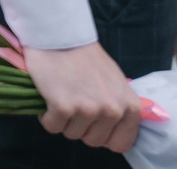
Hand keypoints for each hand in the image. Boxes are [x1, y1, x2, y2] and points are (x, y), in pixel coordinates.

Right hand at [24, 41, 142, 152]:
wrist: (59, 34)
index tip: (92, 122)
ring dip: (62, 120)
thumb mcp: (116, 82)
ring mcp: (88, 109)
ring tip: (60, 95)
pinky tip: (48, 96)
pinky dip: (46, 115)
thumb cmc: (85, 57)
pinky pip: (52, 127)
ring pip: (71, 134)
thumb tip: (117, 130)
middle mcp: (112, 111)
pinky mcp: (63, 107)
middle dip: (80, 126)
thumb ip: (120, 106)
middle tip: (73, 102)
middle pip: (93, 141)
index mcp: (130, 107)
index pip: (121, 143)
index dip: (103, 135)